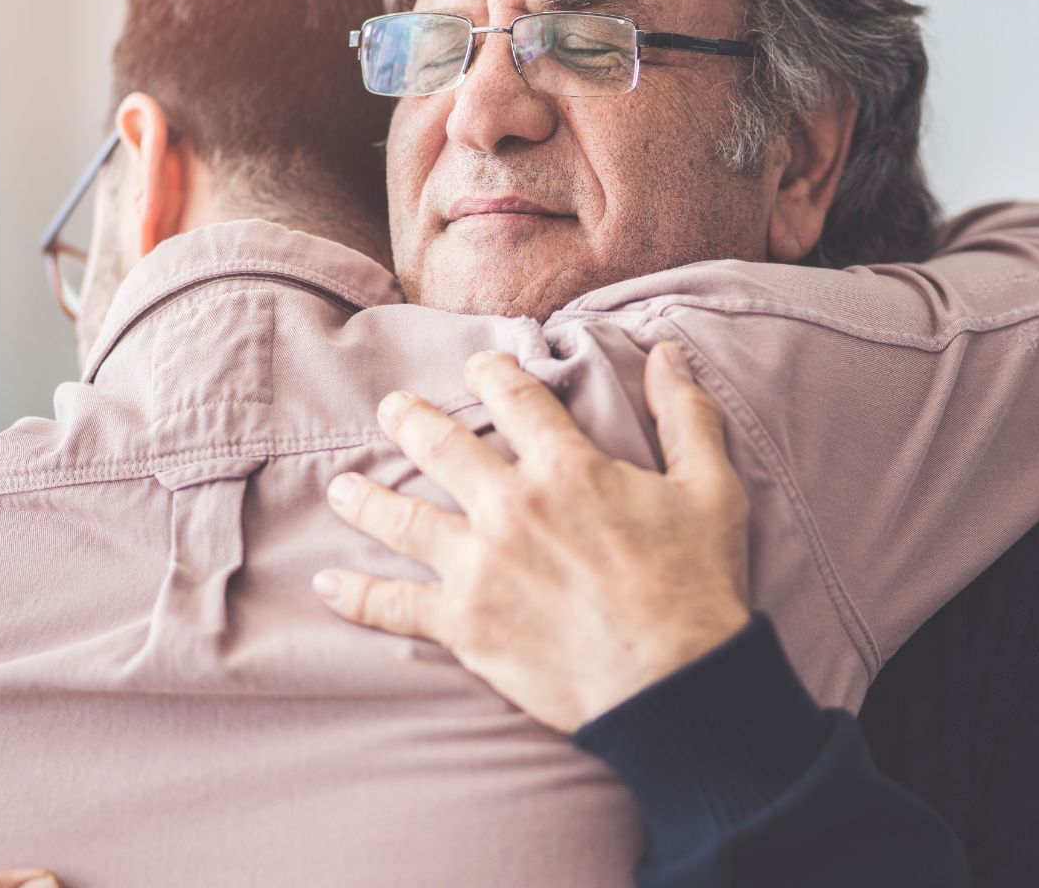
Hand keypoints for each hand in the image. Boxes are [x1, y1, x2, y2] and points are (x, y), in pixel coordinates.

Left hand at [313, 341, 751, 732]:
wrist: (674, 683)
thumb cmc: (697, 585)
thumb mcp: (711, 489)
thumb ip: (686, 416)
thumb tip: (669, 354)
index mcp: (566, 467)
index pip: (513, 397)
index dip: (492, 372)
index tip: (479, 367)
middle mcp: (510, 506)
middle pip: (439, 445)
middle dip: (409, 419)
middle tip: (392, 409)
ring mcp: (479, 565)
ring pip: (401, 517)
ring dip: (365, 497)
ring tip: (342, 488)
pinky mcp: (464, 623)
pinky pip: (393, 605)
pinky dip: (356, 594)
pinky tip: (327, 583)